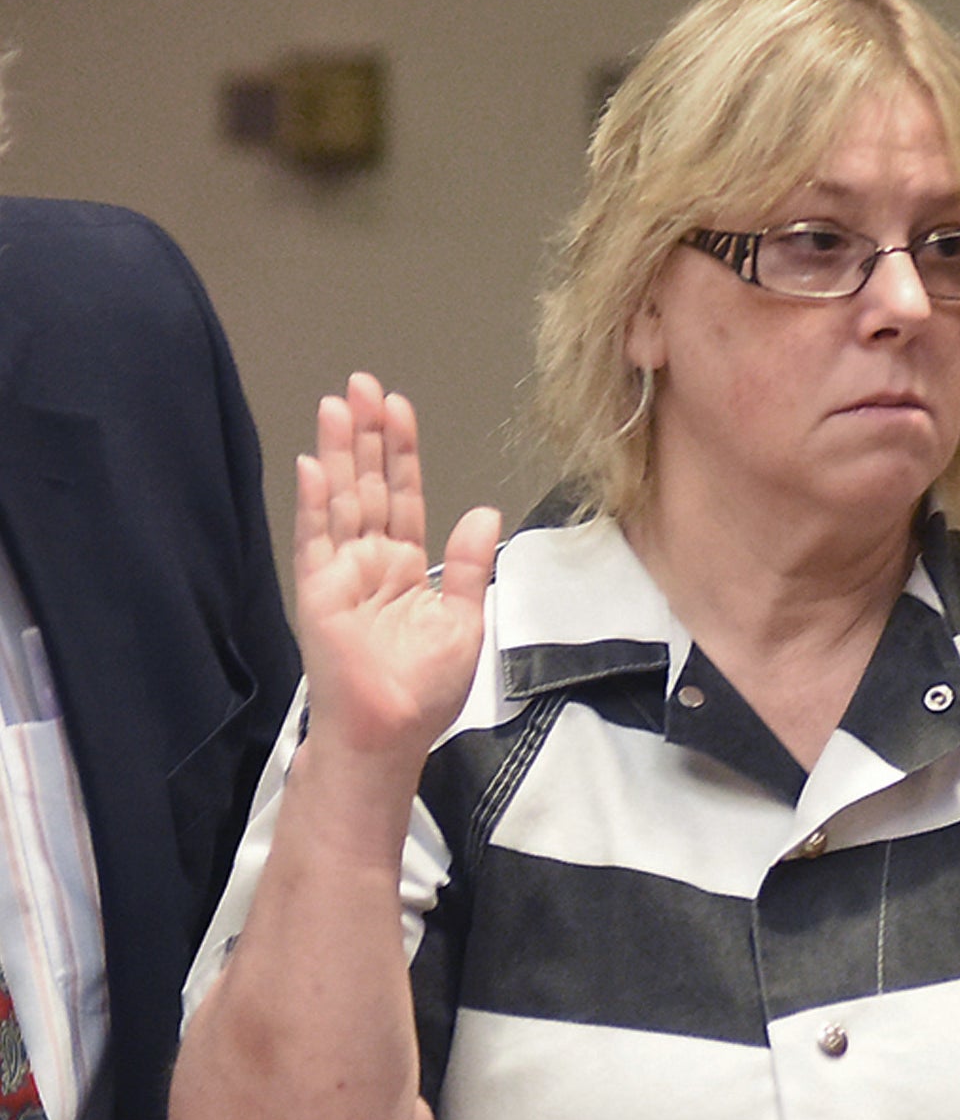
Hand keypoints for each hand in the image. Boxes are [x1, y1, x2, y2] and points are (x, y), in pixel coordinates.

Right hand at [294, 372, 500, 791]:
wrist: (390, 735)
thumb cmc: (425, 692)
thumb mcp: (464, 622)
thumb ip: (470, 565)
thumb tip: (485, 511)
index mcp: (407, 568)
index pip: (404, 496)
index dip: (402, 451)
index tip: (399, 407)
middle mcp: (371, 562)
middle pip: (369, 486)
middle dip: (367, 435)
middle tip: (363, 384)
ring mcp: (341, 574)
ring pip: (342, 500)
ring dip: (340, 453)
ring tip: (337, 404)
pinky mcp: (317, 592)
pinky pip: (316, 539)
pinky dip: (315, 502)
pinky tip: (314, 463)